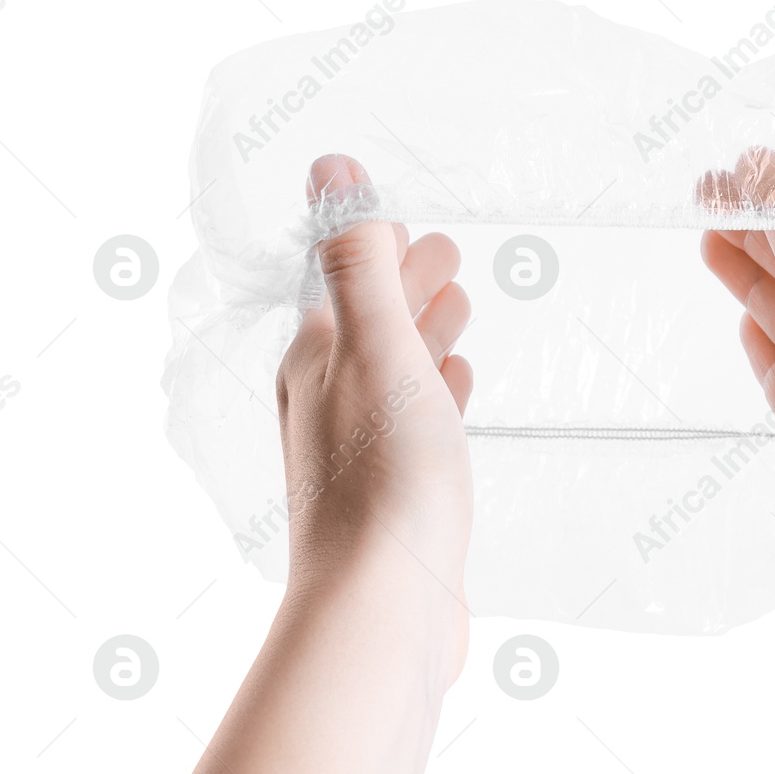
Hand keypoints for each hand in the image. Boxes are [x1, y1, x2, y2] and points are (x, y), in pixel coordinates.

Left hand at [275, 154, 473, 678]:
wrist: (382, 606)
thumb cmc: (383, 480)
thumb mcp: (377, 349)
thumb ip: (358, 260)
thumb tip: (332, 167)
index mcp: (317, 360)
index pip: (348, 281)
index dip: (379, 247)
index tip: (413, 222)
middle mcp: (328, 402)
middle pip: (369, 325)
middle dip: (405, 285)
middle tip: (447, 255)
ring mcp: (359, 452)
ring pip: (394, 373)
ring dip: (423, 335)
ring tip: (457, 310)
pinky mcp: (393, 495)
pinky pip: (414, 423)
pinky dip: (435, 393)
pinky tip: (455, 392)